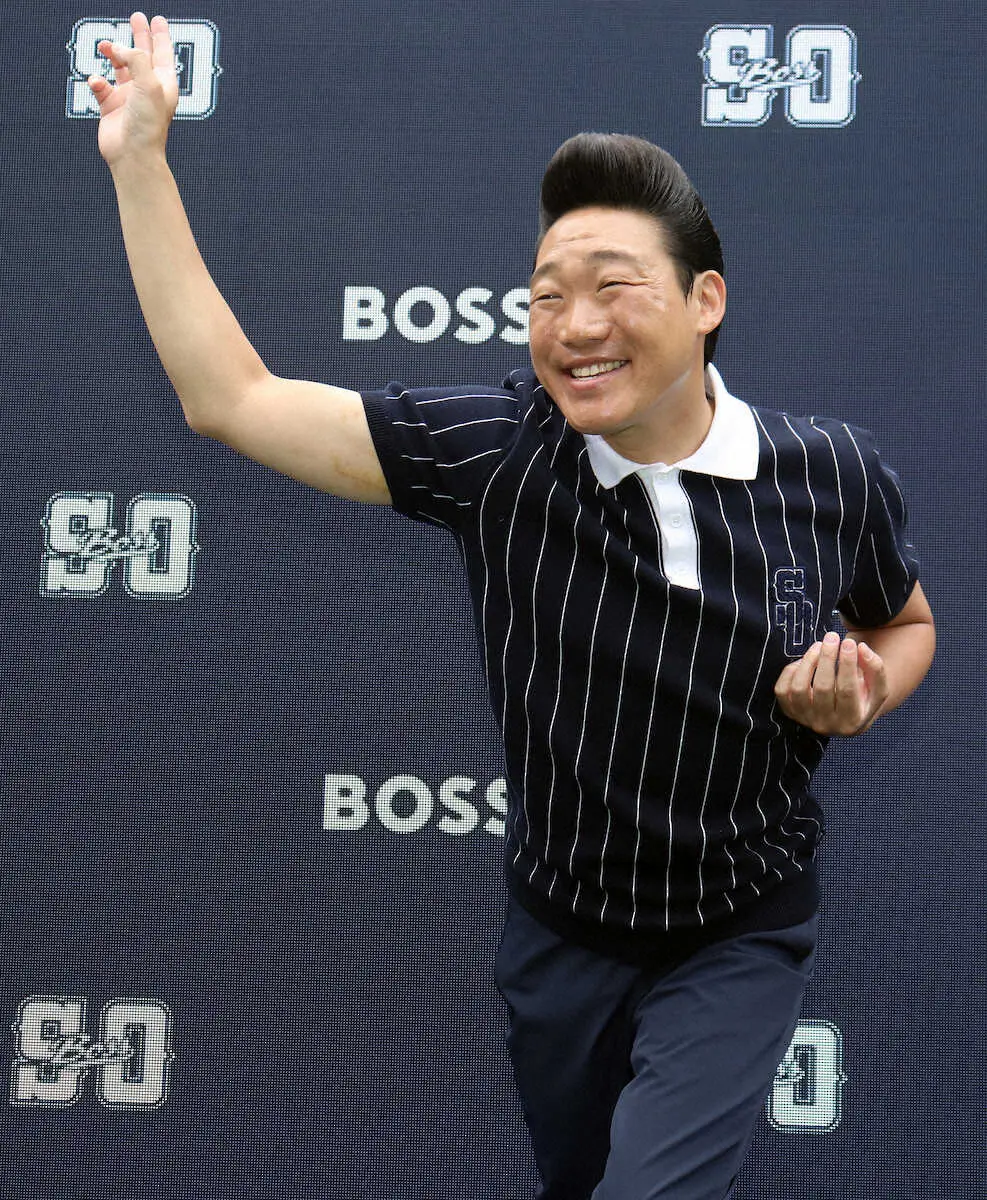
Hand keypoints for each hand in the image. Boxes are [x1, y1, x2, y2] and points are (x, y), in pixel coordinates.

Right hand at [88, 12, 178, 166]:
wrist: (132, 155)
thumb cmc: (147, 125)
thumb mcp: (149, 84)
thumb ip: (136, 59)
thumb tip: (119, 49)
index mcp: (163, 85)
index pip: (163, 54)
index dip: (160, 36)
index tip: (158, 19)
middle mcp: (147, 89)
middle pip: (143, 56)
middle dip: (139, 36)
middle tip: (136, 18)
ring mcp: (129, 97)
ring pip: (120, 67)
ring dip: (113, 54)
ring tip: (106, 47)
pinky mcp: (111, 107)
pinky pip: (101, 86)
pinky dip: (97, 81)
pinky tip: (98, 83)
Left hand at [774, 631, 888, 735]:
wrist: (844, 718)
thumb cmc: (863, 698)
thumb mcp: (878, 687)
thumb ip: (876, 668)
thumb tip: (861, 648)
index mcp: (851, 721)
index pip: (847, 690)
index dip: (847, 664)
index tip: (849, 643)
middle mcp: (826, 724)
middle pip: (822, 688)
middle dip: (827, 658)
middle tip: (832, 636)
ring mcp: (805, 719)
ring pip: (799, 688)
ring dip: (808, 662)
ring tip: (819, 645)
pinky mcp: (790, 712)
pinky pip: (782, 690)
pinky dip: (791, 671)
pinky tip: (805, 661)